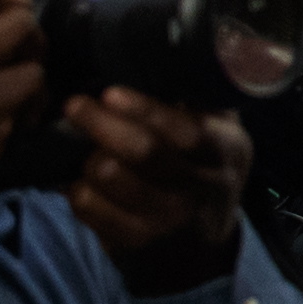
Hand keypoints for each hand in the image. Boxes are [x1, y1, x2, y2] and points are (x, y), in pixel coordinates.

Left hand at [55, 82, 250, 289]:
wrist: (200, 247)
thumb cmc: (204, 173)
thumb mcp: (222, 135)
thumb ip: (202, 101)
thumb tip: (167, 55)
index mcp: (226, 152)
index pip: (187, 130)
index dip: (145, 110)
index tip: (111, 93)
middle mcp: (201, 188)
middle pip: (142, 152)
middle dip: (101, 123)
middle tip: (75, 105)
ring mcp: (166, 219)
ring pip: (106, 176)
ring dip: (87, 157)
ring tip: (88, 149)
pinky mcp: (133, 241)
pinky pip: (86, 206)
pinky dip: (76, 188)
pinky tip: (83, 180)